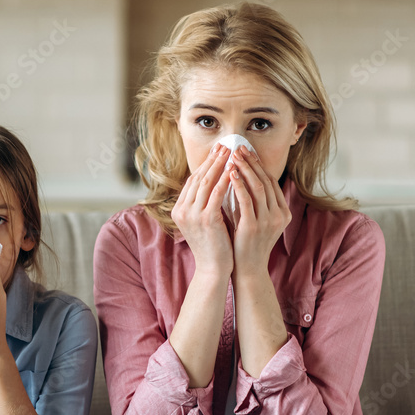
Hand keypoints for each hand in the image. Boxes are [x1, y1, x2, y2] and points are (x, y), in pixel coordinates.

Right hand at [171, 143, 234, 278]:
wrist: (214, 269)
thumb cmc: (214, 245)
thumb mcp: (206, 220)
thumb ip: (207, 202)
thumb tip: (218, 180)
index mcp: (179, 210)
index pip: (192, 181)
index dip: (206, 164)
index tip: (217, 152)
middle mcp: (182, 210)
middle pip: (198, 178)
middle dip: (213, 160)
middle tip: (225, 145)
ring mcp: (192, 215)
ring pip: (206, 182)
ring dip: (220, 165)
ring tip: (231, 152)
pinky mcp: (205, 219)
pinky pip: (216, 193)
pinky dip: (225, 179)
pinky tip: (235, 170)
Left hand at [226, 146, 291, 277]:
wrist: (246, 270)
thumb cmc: (246, 244)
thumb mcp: (255, 219)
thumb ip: (253, 201)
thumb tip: (242, 175)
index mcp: (283, 212)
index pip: (271, 181)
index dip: (258, 164)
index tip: (246, 150)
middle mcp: (279, 215)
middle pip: (266, 180)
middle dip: (251, 162)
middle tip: (238, 147)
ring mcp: (268, 221)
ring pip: (258, 187)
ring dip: (245, 169)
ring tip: (232, 156)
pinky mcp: (253, 227)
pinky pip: (247, 200)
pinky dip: (238, 185)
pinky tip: (230, 174)